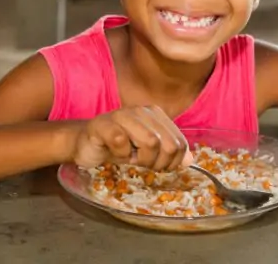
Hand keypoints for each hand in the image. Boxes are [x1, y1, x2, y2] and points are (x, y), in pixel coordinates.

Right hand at [73, 105, 193, 170]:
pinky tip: (116, 153)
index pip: (179, 141)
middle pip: (167, 144)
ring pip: (150, 142)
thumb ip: (169, 152)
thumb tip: (190, 160)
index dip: (173, 161)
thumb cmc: (118, 148)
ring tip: (131, 159)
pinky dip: (121, 154)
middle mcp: (141, 111)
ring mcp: (122, 115)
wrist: (86, 145)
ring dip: (141, 160)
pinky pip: (121, 142)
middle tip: (145, 165)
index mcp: (155, 114)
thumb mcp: (147, 152)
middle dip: (158, 162)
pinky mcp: (103, 124)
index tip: (160, 167)